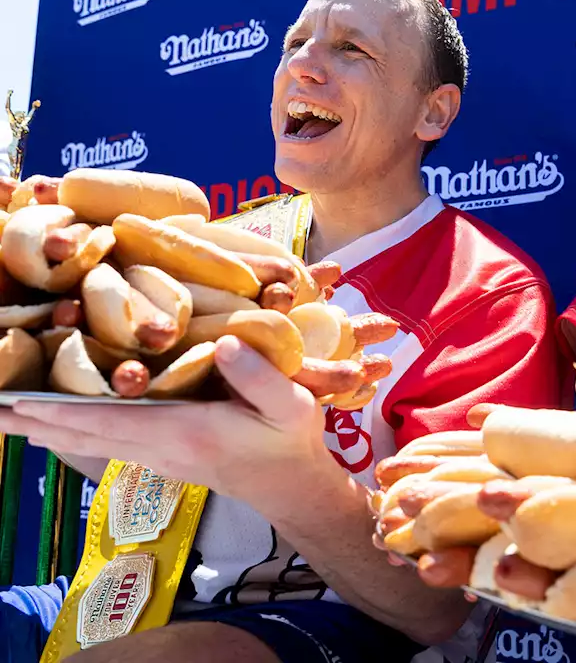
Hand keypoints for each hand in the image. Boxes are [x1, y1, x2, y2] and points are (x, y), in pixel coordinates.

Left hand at [0, 336, 334, 509]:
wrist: (293, 486)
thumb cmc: (291, 441)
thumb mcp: (291, 405)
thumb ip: (259, 378)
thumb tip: (225, 343)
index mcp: (185, 430)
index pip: (111, 420)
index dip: (64, 410)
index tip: (20, 402)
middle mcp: (161, 447)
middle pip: (85, 435)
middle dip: (37, 422)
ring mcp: (159, 456)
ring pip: (89, 443)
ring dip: (46, 430)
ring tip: (6, 419)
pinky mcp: (163, 456)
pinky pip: (104, 445)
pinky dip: (73, 433)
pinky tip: (56, 427)